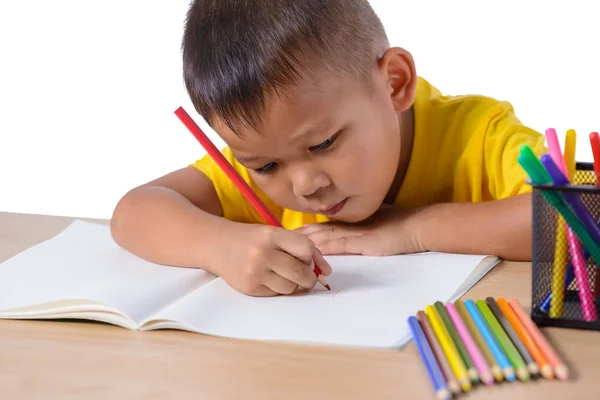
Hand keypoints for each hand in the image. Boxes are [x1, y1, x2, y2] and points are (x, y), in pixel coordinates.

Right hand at [212, 223, 331, 296]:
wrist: (216, 245)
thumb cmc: (251, 238)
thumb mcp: (274, 233)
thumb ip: (301, 247)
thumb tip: (327, 270)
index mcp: (272, 235)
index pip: (306, 249)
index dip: (314, 257)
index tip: (311, 261)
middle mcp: (263, 253)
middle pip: (302, 273)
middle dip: (309, 277)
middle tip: (305, 274)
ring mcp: (255, 272)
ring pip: (291, 287)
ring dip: (294, 284)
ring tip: (284, 274)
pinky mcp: (250, 288)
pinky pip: (276, 294)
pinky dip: (279, 288)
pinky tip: (270, 278)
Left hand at [295, 204, 425, 255]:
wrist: (416, 226)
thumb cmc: (401, 222)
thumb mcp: (377, 220)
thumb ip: (363, 223)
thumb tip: (355, 227)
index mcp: (352, 222)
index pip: (325, 225)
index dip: (308, 227)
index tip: (292, 230)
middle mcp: (351, 226)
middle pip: (320, 229)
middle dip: (301, 234)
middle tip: (281, 237)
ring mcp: (356, 234)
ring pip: (327, 236)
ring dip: (308, 240)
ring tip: (290, 243)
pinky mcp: (363, 242)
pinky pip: (342, 244)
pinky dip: (327, 247)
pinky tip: (314, 250)